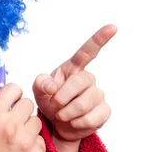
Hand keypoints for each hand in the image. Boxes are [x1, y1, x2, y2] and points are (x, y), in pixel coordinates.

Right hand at [0, 75, 45, 151]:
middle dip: (22, 112)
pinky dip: (34, 144)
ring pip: (36, 120)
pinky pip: (41, 139)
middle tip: (13, 125)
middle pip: (28, 103)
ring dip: (29, 128)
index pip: (14, 88)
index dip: (13, 96)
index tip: (10, 104)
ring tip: (17, 139)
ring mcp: (25, 141)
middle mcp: (9, 126)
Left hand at [33, 24, 116, 142]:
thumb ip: (40, 83)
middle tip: (53, 106)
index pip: (87, 51)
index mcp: (73, 68)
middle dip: (61, 98)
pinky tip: (73, 122)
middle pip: (79, 83)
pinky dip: (76, 123)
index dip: (100, 38)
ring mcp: (98, 95)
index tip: (113, 27)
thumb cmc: (50, 101)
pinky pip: (91, 118)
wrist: (58, 124)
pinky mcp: (104, 111)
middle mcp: (88, 79)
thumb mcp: (39, 91)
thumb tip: (51, 86)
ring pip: (83, 104)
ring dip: (67, 113)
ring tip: (61, 115)